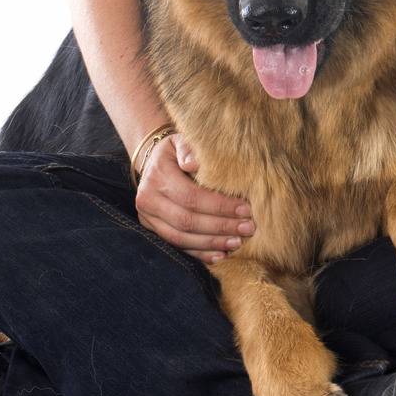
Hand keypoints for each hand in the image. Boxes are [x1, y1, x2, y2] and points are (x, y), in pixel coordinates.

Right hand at [134, 132, 254, 263]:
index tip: (246, 209)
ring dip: (211, 243)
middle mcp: (148, 200)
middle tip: (247, 228)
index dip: (219, 206)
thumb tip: (194, 164)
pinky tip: (220, 255)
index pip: (191, 197)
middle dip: (220, 227)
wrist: (152, 162)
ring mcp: (148, 218)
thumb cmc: (176, 151)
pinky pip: (176, 246)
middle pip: (186, 221)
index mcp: (158, 177)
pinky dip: (199, 253)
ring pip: (180, 238)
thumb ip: (189, 149)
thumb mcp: (181, 141)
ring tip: (237, 243)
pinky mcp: (153, 230)